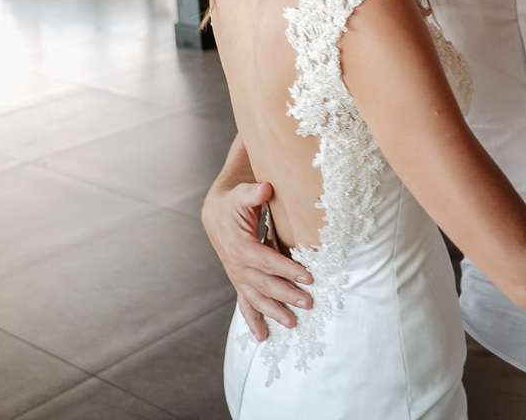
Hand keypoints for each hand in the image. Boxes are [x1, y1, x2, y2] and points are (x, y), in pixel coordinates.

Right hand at [201, 180, 312, 341]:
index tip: (308, 277)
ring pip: (257, 299)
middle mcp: (237, 267)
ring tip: (293, 324)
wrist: (216, 214)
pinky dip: (253, 321)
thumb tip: (266, 188)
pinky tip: (263, 336)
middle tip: (309, 303)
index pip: (268, 262)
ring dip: (274, 313)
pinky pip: (246, 304)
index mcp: (240, 247)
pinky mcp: (240, 282)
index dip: (288, 270)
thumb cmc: (234, 203)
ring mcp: (238, 277)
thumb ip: (254, 192)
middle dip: (287, 296)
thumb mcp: (242, 193)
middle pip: (265, 285)